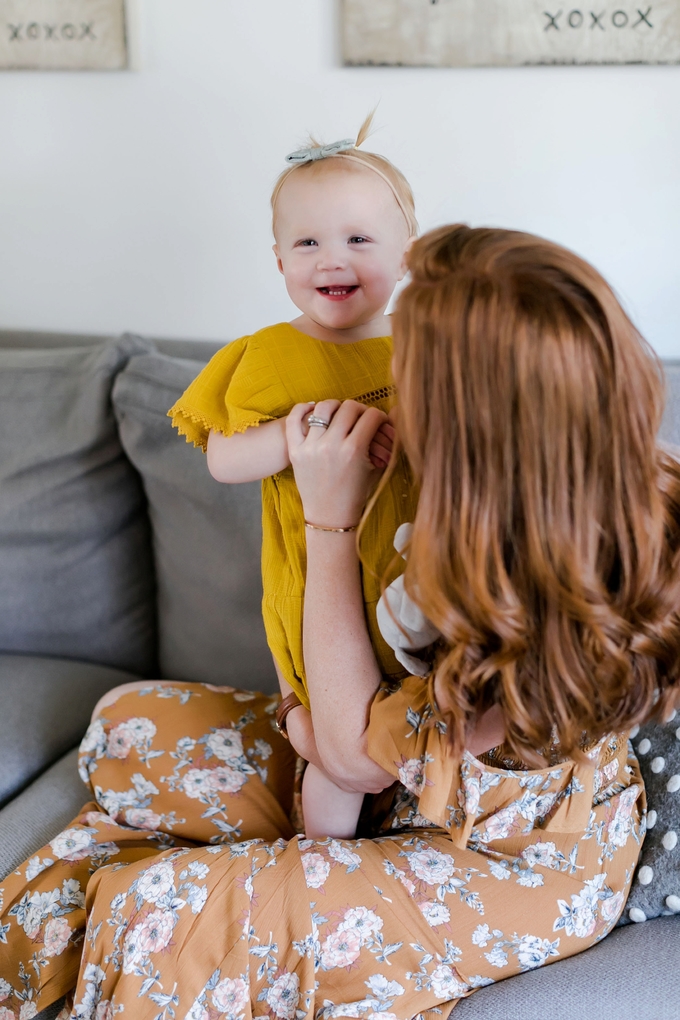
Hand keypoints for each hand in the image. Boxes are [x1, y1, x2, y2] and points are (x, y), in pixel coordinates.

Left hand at [287, 399, 389, 527]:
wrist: (330, 515)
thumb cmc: (354, 494)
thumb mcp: (372, 468)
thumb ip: (377, 440)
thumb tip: (385, 417)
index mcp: (353, 450)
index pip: (371, 416)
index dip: (379, 416)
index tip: (379, 421)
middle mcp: (331, 445)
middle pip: (349, 408)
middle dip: (360, 410)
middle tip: (360, 418)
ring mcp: (310, 447)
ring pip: (323, 408)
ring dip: (335, 406)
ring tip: (338, 413)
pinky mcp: (295, 451)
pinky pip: (293, 419)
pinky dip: (303, 409)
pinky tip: (313, 409)